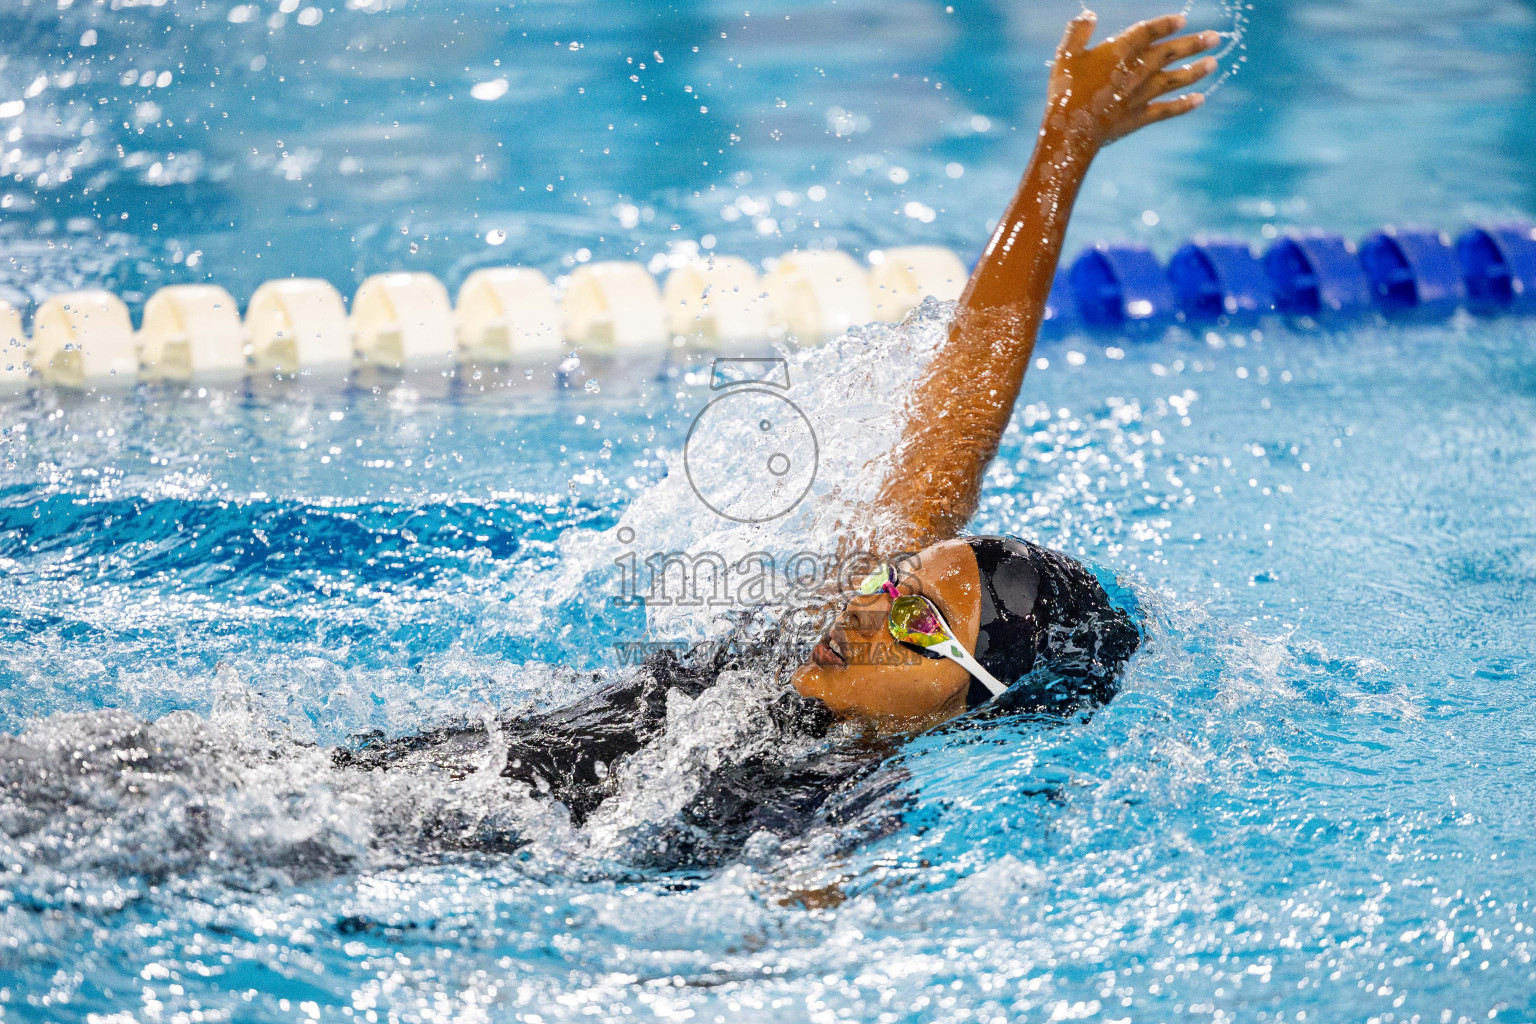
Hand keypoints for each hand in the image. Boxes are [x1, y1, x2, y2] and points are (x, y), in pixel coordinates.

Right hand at [1045, 11, 1218, 153]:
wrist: (1071, 131)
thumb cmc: (1065, 92)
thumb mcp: (1065, 56)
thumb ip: (1078, 33)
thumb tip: (1089, 15)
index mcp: (1120, 52)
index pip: (1149, 32)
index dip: (1166, 24)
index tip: (1181, 20)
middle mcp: (1137, 70)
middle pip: (1171, 52)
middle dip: (1194, 43)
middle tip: (1215, 37)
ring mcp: (1142, 95)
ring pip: (1175, 79)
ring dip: (1196, 70)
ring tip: (1213, 63)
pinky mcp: (1141, 116)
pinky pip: (1168, 109)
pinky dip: (1184, 105)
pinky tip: (1199, 100)